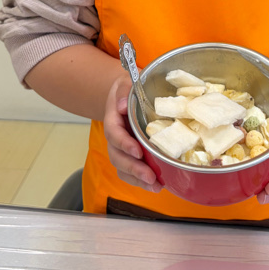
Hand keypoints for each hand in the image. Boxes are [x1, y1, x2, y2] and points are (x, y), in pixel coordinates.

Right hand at [103, 73, 161, 193]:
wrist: (124, 97)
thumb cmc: (128, 89)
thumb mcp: (126, 83)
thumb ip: (124, 91)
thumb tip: (122, 106)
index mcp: (113, 120)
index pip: (114, 134)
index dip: (124, 144)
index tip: (137, 151)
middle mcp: (114, 138)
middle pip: (117, 156)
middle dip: (133, 168)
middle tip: (150, 176)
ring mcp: (121, 149)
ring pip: (122, 168)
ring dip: (137, 180)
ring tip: (155, 186)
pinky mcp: (129, 156)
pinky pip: (130, 173)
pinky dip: (141, 182)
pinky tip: (156, 186)